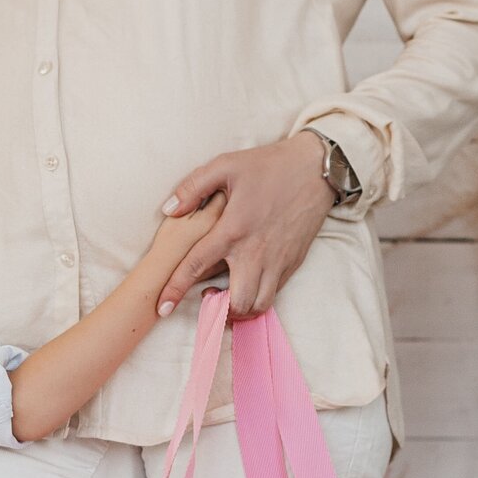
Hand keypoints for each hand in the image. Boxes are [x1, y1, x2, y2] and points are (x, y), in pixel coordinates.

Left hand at [156, 137, 332, 317]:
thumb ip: (192, 187)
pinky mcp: (293, 263)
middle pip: (236, 303)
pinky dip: (258, 298)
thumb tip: (168, 210)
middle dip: (218, 311)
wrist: (316, 169)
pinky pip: (274, 293)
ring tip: (228, 297)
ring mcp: (277, 261)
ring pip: (258, 306)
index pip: (196, 267)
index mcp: (233, 229)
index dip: (175, 290)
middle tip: (207, 298)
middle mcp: (255, 252)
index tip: (161, 307)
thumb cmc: (269, 165)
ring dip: (241, 310)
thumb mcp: (226, 165)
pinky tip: (247, 284)